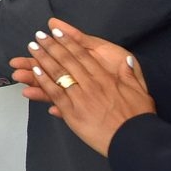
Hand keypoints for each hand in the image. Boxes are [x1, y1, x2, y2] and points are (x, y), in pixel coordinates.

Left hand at [6, 18, 154, 155]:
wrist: (133, 139)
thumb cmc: (137, 118)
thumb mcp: (139, 92)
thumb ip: (130, 75)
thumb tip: (127, 61)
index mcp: (105, 78)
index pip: (83, 56)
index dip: (69, 42)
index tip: (57, 32)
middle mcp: (91, 84)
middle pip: (67, 61)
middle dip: (51, 46)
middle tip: (39, 35)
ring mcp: (80, 98)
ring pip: (58, 74)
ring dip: (43, 59)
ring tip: (32, 48)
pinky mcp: (72, 113)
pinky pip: (55, 94)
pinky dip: (44, 82)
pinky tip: (35, 72)